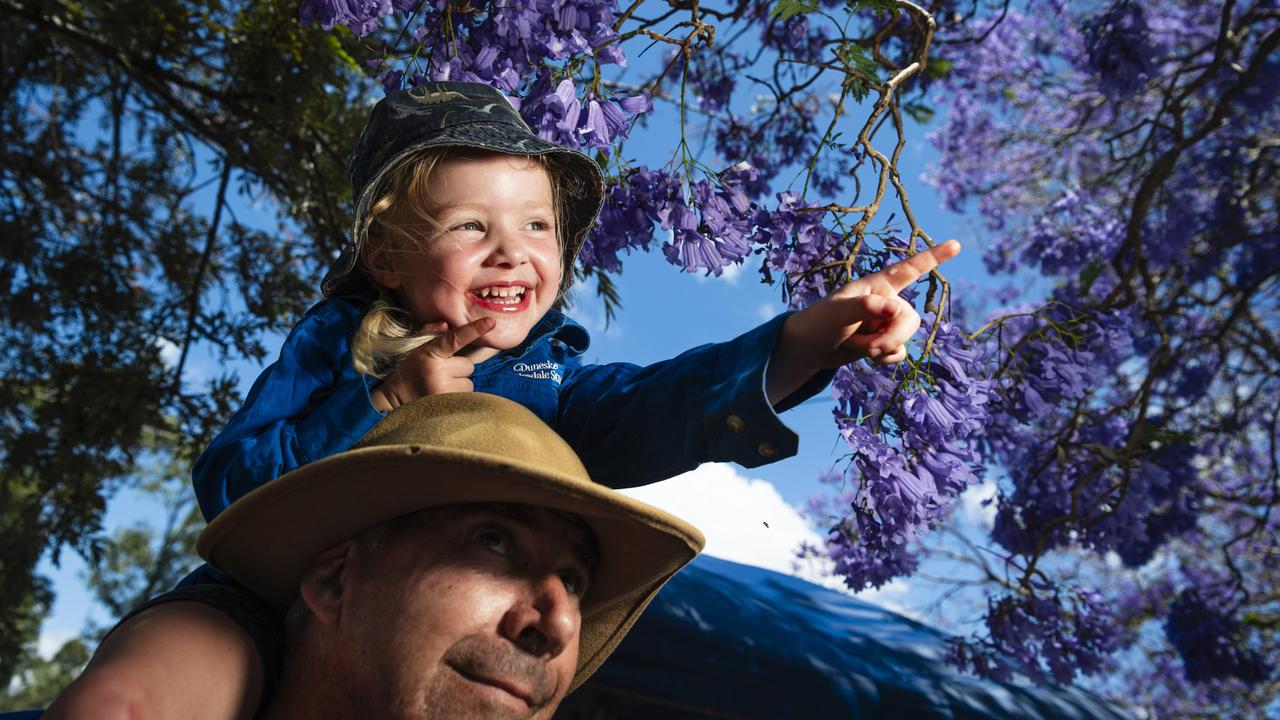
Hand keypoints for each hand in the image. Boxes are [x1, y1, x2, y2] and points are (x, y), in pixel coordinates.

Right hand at [370, 317, 495, 411]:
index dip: (474, 330)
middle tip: (439, 374)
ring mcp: (442, 390)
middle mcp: (437, 371)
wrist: (392, 400)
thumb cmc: (408, 371)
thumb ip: (430, 334)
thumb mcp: (415, 348)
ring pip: (469, 383)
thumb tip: (445, 325)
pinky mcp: (447, 405)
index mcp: (430, 353)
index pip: (455, 339)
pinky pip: (466, 397)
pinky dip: (457, 397)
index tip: (491, 322)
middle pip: (468, 365)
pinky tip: (441, 397)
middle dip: (458, 370)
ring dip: (458, 385)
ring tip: (439, 387)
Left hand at [766, 240, 961, 403]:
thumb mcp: (838, 312)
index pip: (910, 269)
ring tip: (858, 346)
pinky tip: (868, 358)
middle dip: (892, 336)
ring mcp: (887, 322)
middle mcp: (886, 301)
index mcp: (877, 285)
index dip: (934, 257)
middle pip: (911, 318)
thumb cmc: (820, 322)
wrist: (809, 348)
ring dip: (883, 348)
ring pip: (906, 337)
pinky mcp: (885, 341)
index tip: (956, 245)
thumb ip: (865, 307)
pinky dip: (885, 359)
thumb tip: (895, 310)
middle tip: (868, 346)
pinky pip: (899, 353)